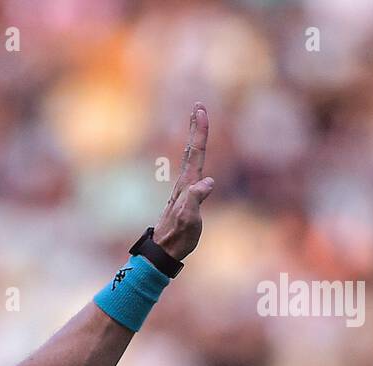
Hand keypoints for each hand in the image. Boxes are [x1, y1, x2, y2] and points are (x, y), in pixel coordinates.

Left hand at [151, 103, 212, 260]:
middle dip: (196, 129)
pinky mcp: (185, 198)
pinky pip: (193, 171)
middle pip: (192, 151)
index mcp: (188, 185)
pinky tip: (196, 158)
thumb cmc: (178, 237)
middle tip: (198, 107)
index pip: (196, 153)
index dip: (200, 132)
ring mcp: (184, 190)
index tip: (200, 110)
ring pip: (191, 159)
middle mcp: (185, 184)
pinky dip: (196, 158)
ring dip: (195, 140)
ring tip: (197, 124)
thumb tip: (209, 182)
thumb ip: (196, 200)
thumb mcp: (189, 220)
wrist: (163, 251)